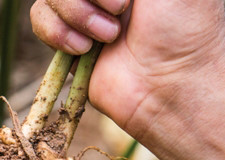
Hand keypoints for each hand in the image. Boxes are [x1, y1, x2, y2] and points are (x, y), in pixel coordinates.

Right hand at [30, 0, 224, 139]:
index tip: (124, 0)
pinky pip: (40, 19)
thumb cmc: (184, 28)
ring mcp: (84, 12)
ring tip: (107, 37)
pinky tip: (84, 49)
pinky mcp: (68, 41)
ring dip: (75, 13)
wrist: (168, 86)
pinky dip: (56, 32)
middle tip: (120, 11)